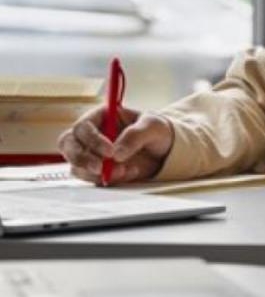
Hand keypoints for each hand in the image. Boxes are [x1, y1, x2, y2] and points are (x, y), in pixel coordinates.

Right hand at [58, 105, 174, 184]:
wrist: (165, 150)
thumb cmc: (157, 130)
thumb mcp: (153, 126)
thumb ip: (135, 136)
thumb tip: (117, 154)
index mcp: (102, 116)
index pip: (83, 127)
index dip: (92, 140)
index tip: (110, 152)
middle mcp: (92, 134)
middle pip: (68, 145)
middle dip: (81, 159)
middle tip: (100, 168)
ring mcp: (93, 153)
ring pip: (76, 165)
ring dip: (97, 173)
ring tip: (125, 170)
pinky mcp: (98, 170)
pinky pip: (92, 178)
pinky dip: (108, 180)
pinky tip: (129, 173)